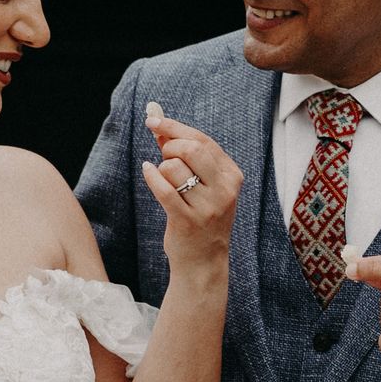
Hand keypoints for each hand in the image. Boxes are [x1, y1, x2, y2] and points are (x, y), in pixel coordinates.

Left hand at [140, 101, 241, 277]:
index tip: (153, 120)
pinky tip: (148, 172)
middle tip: (164, 157)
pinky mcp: (187, 221)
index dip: (175, 127)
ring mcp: (208, 207)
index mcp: (231, 176)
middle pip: (191, 149)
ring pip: (174, 168)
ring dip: (161, 170)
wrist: (203, 261)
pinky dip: (151, 176)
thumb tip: (158, 121)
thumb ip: (184, 153)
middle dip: (170, 147)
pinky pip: (164, 188)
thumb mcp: (202, 184)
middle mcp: (224, 190)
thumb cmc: (200, 216)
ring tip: (166, 181)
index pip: (203, 141)